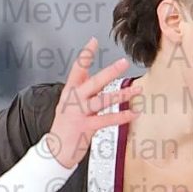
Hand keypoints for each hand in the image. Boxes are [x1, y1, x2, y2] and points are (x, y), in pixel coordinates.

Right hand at [45, 38, 136, 169]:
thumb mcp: (68, 104)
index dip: (85, 54)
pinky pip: (106, 120)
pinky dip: (121, 116)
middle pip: (93, 82)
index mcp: (69, 92)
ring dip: (121, 94)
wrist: (55, 151)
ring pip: (102, 100)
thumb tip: (93, 75)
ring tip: (137, 90)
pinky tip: (133, 113)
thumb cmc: (65, 127)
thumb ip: (81, 90)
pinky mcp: (85, 127)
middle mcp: (73, 100)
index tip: (94, 40)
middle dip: (109, 72)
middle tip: (123, 62)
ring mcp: (78, 113)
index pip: (77, 69)